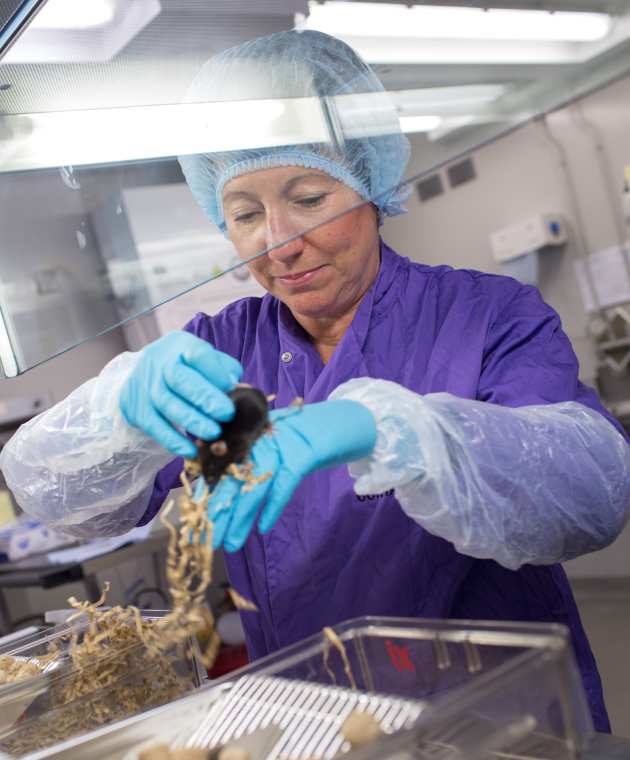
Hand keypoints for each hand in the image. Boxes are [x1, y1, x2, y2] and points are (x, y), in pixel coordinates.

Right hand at [119, 331, 242, 457]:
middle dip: (205, 398)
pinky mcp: (137, 409)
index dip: (215, 371)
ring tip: (214, 433)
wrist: (143, 372)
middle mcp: (160, 363)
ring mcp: (146, 386)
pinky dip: (174, 441)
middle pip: (180, 379)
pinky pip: (155, 427)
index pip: (198, 354)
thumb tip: (239, 390)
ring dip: (192, 421)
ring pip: (167, 404)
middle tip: (227, 414)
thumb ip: (225, 371)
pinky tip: (192, 451)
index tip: (231, 387)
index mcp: (182, 346)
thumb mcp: (205, 360)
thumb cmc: (186, 368)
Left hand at [208, 399, 376, 550]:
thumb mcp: (274, 448)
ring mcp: (282, 444)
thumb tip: (218, 495)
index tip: (194, 523)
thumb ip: (249, 464)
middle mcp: (260, 437)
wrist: (344, 422)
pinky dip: (273, 505)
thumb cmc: (305, 438)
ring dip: (241, 517)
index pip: (220, 469)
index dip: (206, 497)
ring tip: (230, 543)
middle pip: (232, 478)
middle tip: (205, 541)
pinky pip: (285, 482)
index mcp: (248, 436)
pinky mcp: (305, 452)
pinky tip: (262, 528)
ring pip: (255, 484)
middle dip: (218, 512)